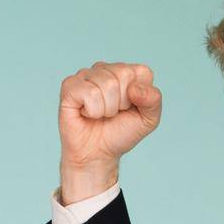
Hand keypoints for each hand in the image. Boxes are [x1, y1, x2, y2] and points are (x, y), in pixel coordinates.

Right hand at [58, 61, 161, 202]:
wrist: (97, 153)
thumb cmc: (121, 133)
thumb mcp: (148, 120)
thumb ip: (153, 100)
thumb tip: (135, 88)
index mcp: (127, 73)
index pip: (142, 72)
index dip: (140, 96)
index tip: (131, 108)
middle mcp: (106, 69)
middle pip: (123, 74)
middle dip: (123, 102)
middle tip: (114, 113)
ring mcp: (86, 75)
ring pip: (107, 84)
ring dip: (107, 109)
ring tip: (100, 114)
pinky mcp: (70, 85)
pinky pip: (89, 93)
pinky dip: (93, 111)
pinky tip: (87, 113)